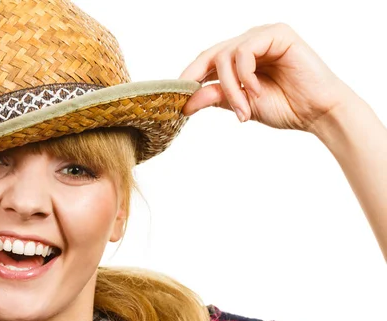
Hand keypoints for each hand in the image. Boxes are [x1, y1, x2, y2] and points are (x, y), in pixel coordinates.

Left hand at [180, 23, 352, 134]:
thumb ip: (217, 97)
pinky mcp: (278, 34)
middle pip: (210, 55)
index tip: (175, 99)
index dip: (188, 77)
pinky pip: (245, 51)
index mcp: (239, 58)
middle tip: (191, 106)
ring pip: (225, 56)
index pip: (206, 61)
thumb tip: (187, 99)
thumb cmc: (285, 107)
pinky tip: (257, 92)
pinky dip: (246, 76)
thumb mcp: (241, 104)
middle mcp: (249, 43)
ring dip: (230, 88)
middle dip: (199, 82)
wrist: (318, 113)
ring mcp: (262, 36)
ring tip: (244, 110)